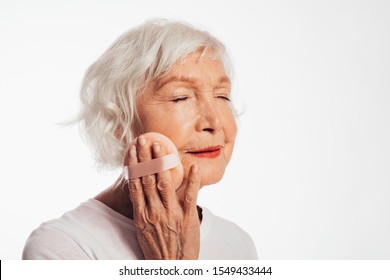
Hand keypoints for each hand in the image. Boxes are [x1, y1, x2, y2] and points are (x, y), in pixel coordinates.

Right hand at [127, 135, 200, 259]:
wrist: (171, 266)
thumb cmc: (156, 247)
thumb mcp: (143, 228)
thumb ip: (144, 208)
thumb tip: (142, 189)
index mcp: (142, 214)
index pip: (135, 184)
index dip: (134, 165)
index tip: (132, 149)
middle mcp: (154, 212)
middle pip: (148, 179)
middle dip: (146, 158)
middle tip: (145, 140)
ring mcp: (171, 214)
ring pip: (165, 184)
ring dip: (162, 163)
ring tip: (161, 147)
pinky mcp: (187, 218)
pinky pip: (190, 196)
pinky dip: (193, 181)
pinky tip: (194, 167)